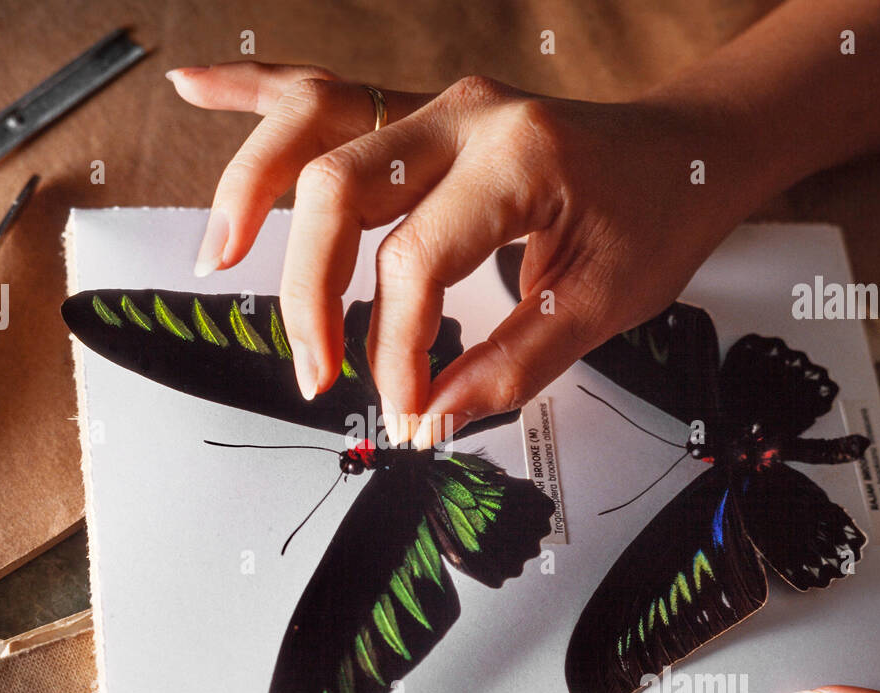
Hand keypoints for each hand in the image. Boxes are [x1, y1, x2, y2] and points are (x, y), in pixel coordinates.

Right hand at [168, 62, 770, 446]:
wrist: (685, 152)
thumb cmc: (656, 214)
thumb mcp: (601, 307)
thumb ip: (510, 367)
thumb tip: (432, 416)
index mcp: (516, 161)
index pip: (415, 261)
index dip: (395, 347)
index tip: (405, 403)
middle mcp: (464, 117)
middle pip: (337, 189)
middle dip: (307, 291)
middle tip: (314, 369)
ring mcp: (435, 104)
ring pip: (312, 127)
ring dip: (251, 189)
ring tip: (219, 254)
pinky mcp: (420, 111)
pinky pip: (324, 91)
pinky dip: (255, 98)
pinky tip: (195, 90)